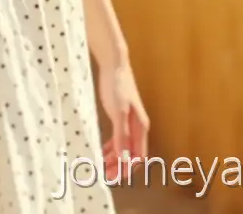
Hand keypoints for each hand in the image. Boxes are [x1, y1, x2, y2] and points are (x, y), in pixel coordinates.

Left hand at [97, 61, 149, 183]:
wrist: (115, 65)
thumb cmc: (117, 86)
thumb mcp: (118, 112)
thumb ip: (121, 135)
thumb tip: (124, 157)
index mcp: (140, 127)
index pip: (138, 156)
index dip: (128, 168)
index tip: (115, 177)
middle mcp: (137, 127)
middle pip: (131, 154)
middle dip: (120, 166)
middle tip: (105, 174)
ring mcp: (129, 121)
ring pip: (124, 146)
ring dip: (115, 158)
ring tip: (102, 165)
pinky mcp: (121, 115)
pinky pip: (118, 137)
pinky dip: (112, 146)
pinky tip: (103, 150)